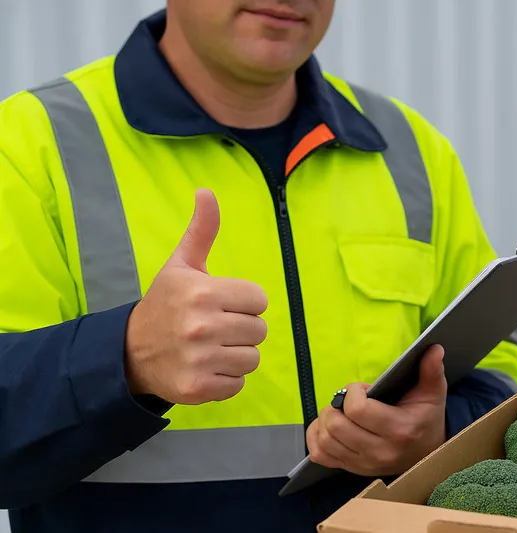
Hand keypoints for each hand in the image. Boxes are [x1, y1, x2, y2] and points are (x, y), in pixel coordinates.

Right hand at [124, 188, 268, 404]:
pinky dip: (226, 379)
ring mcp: (200, 360)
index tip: (222, 304)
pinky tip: (205, 367)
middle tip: (216, 327)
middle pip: (259, 330)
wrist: (129, 352)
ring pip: (252, 358)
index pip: (259, 299)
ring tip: (211, 348)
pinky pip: (238, 384)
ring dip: (236, 355)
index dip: (244, 302)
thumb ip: (201, 231)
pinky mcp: (198, 388)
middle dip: (242, 329)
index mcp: (203, 292)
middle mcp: (202, 326)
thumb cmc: (165, 304)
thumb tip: (206, 192)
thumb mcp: (181, 265)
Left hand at [307, 345, 446, 476]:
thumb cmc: (426, 417)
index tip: (364, 388)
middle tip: (350, 400)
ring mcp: (364, 464)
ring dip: (326, 419)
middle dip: (337, 404)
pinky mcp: (352, 469)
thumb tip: (434, 348)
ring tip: (341, 411)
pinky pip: (320, 455)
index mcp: (399, 430)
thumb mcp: (433, 393)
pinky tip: (327, 426)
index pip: (358, 410)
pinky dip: (316, 438)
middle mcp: (380, 451)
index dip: (353, 392)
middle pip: (336, 425)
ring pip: (325, 439)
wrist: (428, 452)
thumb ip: (432, 370)